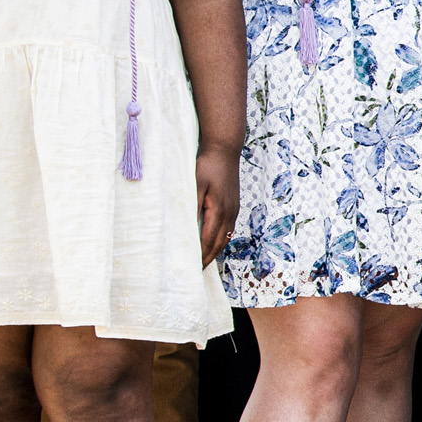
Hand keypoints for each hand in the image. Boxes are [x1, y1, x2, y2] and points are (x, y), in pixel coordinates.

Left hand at [195, 143, 239, 264]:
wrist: (224, 150)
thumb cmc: (207, 165)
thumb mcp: (195, 185)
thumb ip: (192, 207)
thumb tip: (187, 228)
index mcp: (218, 210)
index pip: (207, 240)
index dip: (200, 255)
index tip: (191, 267)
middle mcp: (229, 213)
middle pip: (219, 243)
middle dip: (208, 258)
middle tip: (197, 270)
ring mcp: (234, 209)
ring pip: (226, 237)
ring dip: (215, 251)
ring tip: (205, 261)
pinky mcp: (234, 205)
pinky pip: (229, 229)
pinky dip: (221, 240)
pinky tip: (215, 242)